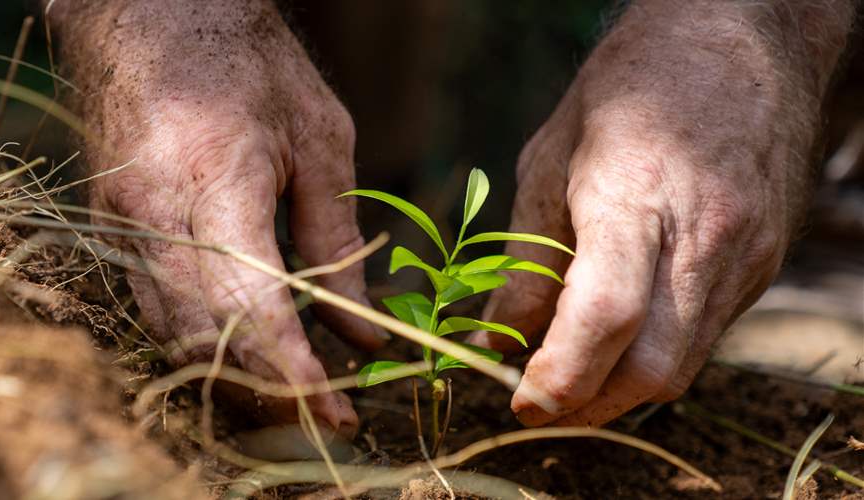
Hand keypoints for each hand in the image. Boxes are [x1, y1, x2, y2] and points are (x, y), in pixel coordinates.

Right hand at [54, 0, 386, 434]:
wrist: (155, 17)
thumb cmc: (250, 64)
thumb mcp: (322, 141)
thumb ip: (339, 242)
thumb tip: (365, 334)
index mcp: (213, 183)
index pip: (251, 310)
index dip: (295, 374)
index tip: (338, 411)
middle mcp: (154, 217)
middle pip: (207, 341)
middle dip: (269, 394)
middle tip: (326, 415)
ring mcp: (122, 227)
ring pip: (175, 338)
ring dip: (236, 380)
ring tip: (296, 396)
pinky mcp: (114, 231)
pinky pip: (156, 312)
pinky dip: (205, 346)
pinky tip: (247, 354)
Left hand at [472, 0, 852, 425]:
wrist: (739, 39)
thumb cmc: (629, 88)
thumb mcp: (550, 159)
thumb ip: (527, 258)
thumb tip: (500, 340)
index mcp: (635, 195)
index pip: (605, 315)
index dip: (560, 376)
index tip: (520, 401)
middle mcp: (704, 235)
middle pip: (651, 366)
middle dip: (589, 405)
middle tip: (539, 402)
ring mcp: (745, 254)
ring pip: (684, 364)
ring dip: (621, 388)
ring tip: (573, 375)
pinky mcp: (764, 263)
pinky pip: (706, 335)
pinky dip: (656, 353)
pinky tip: (623, 335)